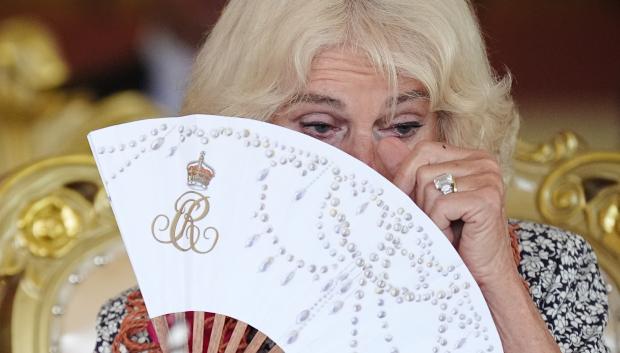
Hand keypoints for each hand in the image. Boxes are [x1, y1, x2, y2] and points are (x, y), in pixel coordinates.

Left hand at [376, 137, 516, 286]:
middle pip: (422, 169)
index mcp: (472, 157)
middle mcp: (485, 162)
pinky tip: (452, 238)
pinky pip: (440, 205)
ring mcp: (489, 179)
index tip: (409, 205)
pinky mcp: (487, 199)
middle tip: (437, 224)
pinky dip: (438, 227)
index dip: (406, 177)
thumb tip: (384, 141)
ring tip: (446, 231)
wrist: (480, 278)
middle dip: (419, 202)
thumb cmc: (452, 239)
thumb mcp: (426, 200)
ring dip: (429, 217)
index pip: (423, 150)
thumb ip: (408, 170)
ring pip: (428, 186)